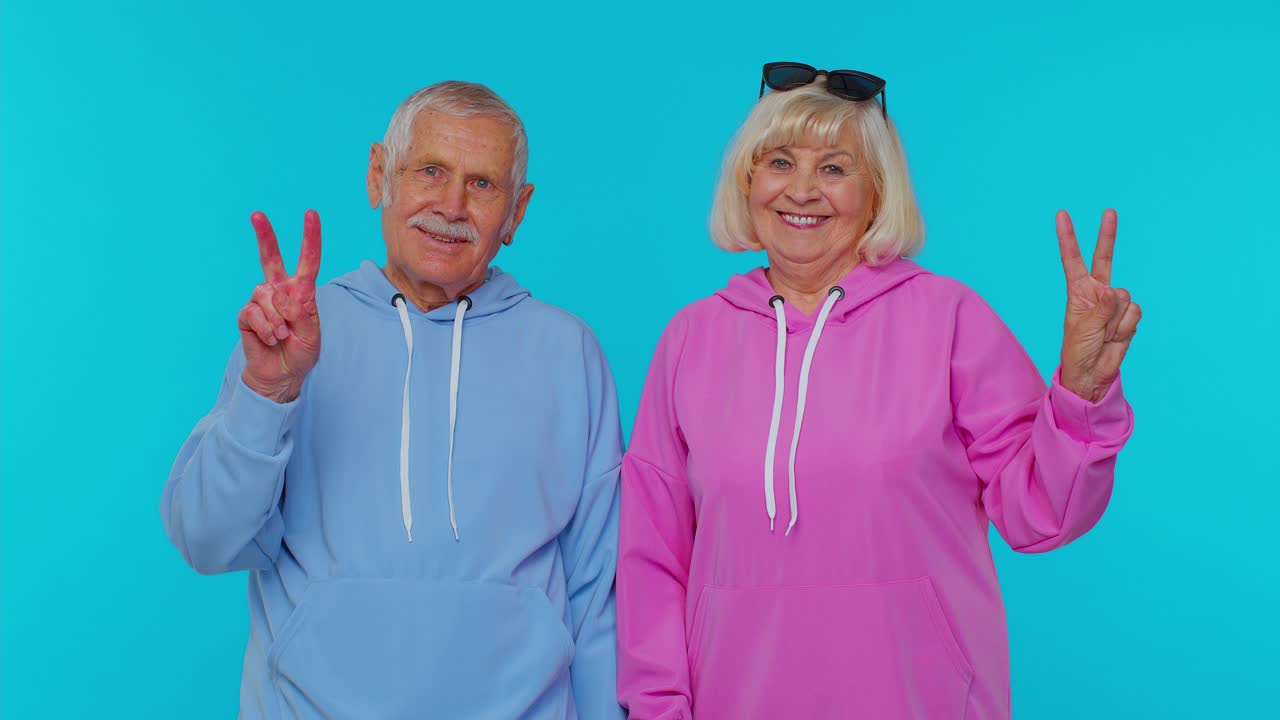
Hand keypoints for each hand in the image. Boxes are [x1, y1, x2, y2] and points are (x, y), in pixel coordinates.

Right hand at [237, 210, 322, 402]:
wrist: (280, 375)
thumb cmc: (300, 354)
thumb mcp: (312, 337)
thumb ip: (302, 316)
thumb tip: (283, 296)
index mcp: (302, 292)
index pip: (308, 261)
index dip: (310, 238)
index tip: (311, 215)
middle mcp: (280, 291)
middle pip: (271, 259)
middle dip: (265, 236)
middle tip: (257, 214)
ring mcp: (261, 302)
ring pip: (265, 295)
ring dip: (276, 320)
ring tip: (282, 337)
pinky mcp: (247, 315)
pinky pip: (253, 313)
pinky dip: (265, 329)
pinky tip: (269, 339)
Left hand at [1056, 209, 1140, 402]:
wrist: (1093, 373)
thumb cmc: (1079, 351)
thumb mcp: (1083, 329)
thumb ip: (1101, 309)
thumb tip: (1117, 291)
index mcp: (1078, 291)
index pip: (1073, 259)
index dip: (1068, 238)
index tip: (1062, 214)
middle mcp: (1098, 292)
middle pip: (1104, 258)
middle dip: (1107, 235)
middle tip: (1109, 211)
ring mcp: (1115, 303)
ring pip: (1123, 297)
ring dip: (1114, 320)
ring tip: (1104, 334)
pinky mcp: (1129, 316)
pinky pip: (1134, 314)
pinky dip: (1125, 327)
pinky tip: (1115, 337)